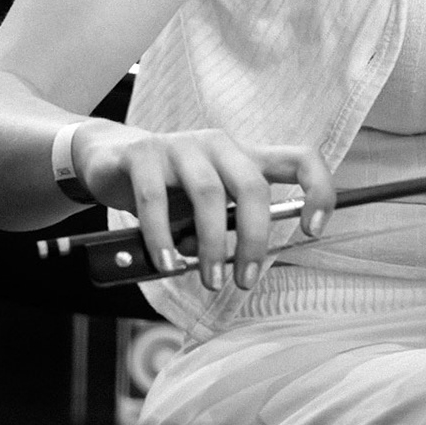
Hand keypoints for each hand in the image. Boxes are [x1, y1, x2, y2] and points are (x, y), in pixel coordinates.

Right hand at [70, 122, 333, 292]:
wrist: (107, 158)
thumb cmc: (168, 188)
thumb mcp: (204, 206)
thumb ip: (225, 227)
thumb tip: (235, 265)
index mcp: (243, 156)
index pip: (299, 158)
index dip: (318, 189)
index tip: (314, 229)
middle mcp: (218, 145)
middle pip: (252, 186)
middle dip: (254, 239)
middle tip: (245, 279)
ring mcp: (180, 146)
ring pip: (208, 194)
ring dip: (212, 245)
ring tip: (209, 278)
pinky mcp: (143, 154)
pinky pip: (156, 198)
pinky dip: (163, 236)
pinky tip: (167, 262)